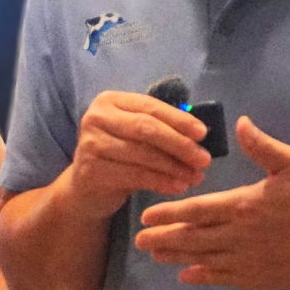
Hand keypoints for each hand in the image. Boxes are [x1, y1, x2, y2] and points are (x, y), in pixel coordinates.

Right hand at [66, 89, 212, 220]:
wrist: (86, 188)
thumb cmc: (118, 156)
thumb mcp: (134, 134)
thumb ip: (159, 127)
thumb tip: (200, 134)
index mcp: (109, 101)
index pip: (150, 106)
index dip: (179, 119)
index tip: (204, 133)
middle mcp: (96, 117)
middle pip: (146, 128)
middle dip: (179, 144)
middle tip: (204, 159)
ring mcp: (91, 143)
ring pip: (142, 154)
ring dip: (174, 167)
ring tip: (195, 177)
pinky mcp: (91, 169)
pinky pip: (135, 175)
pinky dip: (161, 182)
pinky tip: (178, 187)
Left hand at [134, 116, 289, 289]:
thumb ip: (263, 146)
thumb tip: (239, 123)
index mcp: (245, 205)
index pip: (196, 210)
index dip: (169, 214)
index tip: (147, 216)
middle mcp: (241, 236)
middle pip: (193, 238)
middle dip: (164, 239)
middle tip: (139, 241)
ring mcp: (250, 260)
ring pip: (205, 260)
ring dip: (178, 257)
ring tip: (156, 255)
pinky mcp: (262, 277)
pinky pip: (225, 278)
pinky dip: (203, 277)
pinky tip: (187, 276)